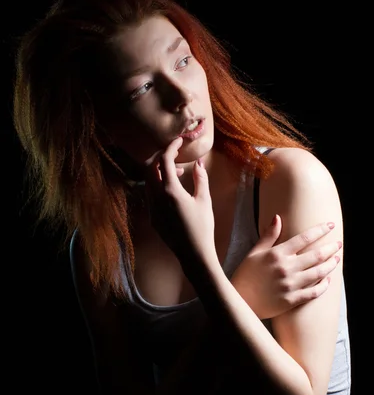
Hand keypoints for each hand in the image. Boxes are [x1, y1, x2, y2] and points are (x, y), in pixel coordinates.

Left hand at [144, 137, 215, 265]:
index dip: (171, 147)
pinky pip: (150, 194)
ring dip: (160, 172)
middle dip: (161, 157)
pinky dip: (159, 185)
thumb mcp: (204, 200)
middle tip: (175, 153)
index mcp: (170, 191)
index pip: (164, 161)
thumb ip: (200, 178)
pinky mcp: (152, 217)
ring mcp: (151, 208)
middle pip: (150, 168)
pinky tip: (174, 190)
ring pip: (148, 181)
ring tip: (179, 173)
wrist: (193, 253)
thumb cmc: (202, 227)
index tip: (179, 141)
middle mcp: (156, 198)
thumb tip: (198, 163)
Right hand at [230, 215, 341, 318]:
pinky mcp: (292, 300)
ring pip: (319, 273)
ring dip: (331, 265)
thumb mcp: (254, 252)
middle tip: (338, 243)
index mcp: (277, 254)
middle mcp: (286, 268)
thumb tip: (277, 217)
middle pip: (316, 255)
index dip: (320, 230)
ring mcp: (290, 285)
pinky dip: (323, 286)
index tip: (330, 225)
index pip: (304, 238)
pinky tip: (327, 280)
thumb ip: (268, 235)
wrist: (240, 301)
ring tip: (337, 259)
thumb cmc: (246, 274)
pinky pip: (314, 292)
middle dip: (331, 247)